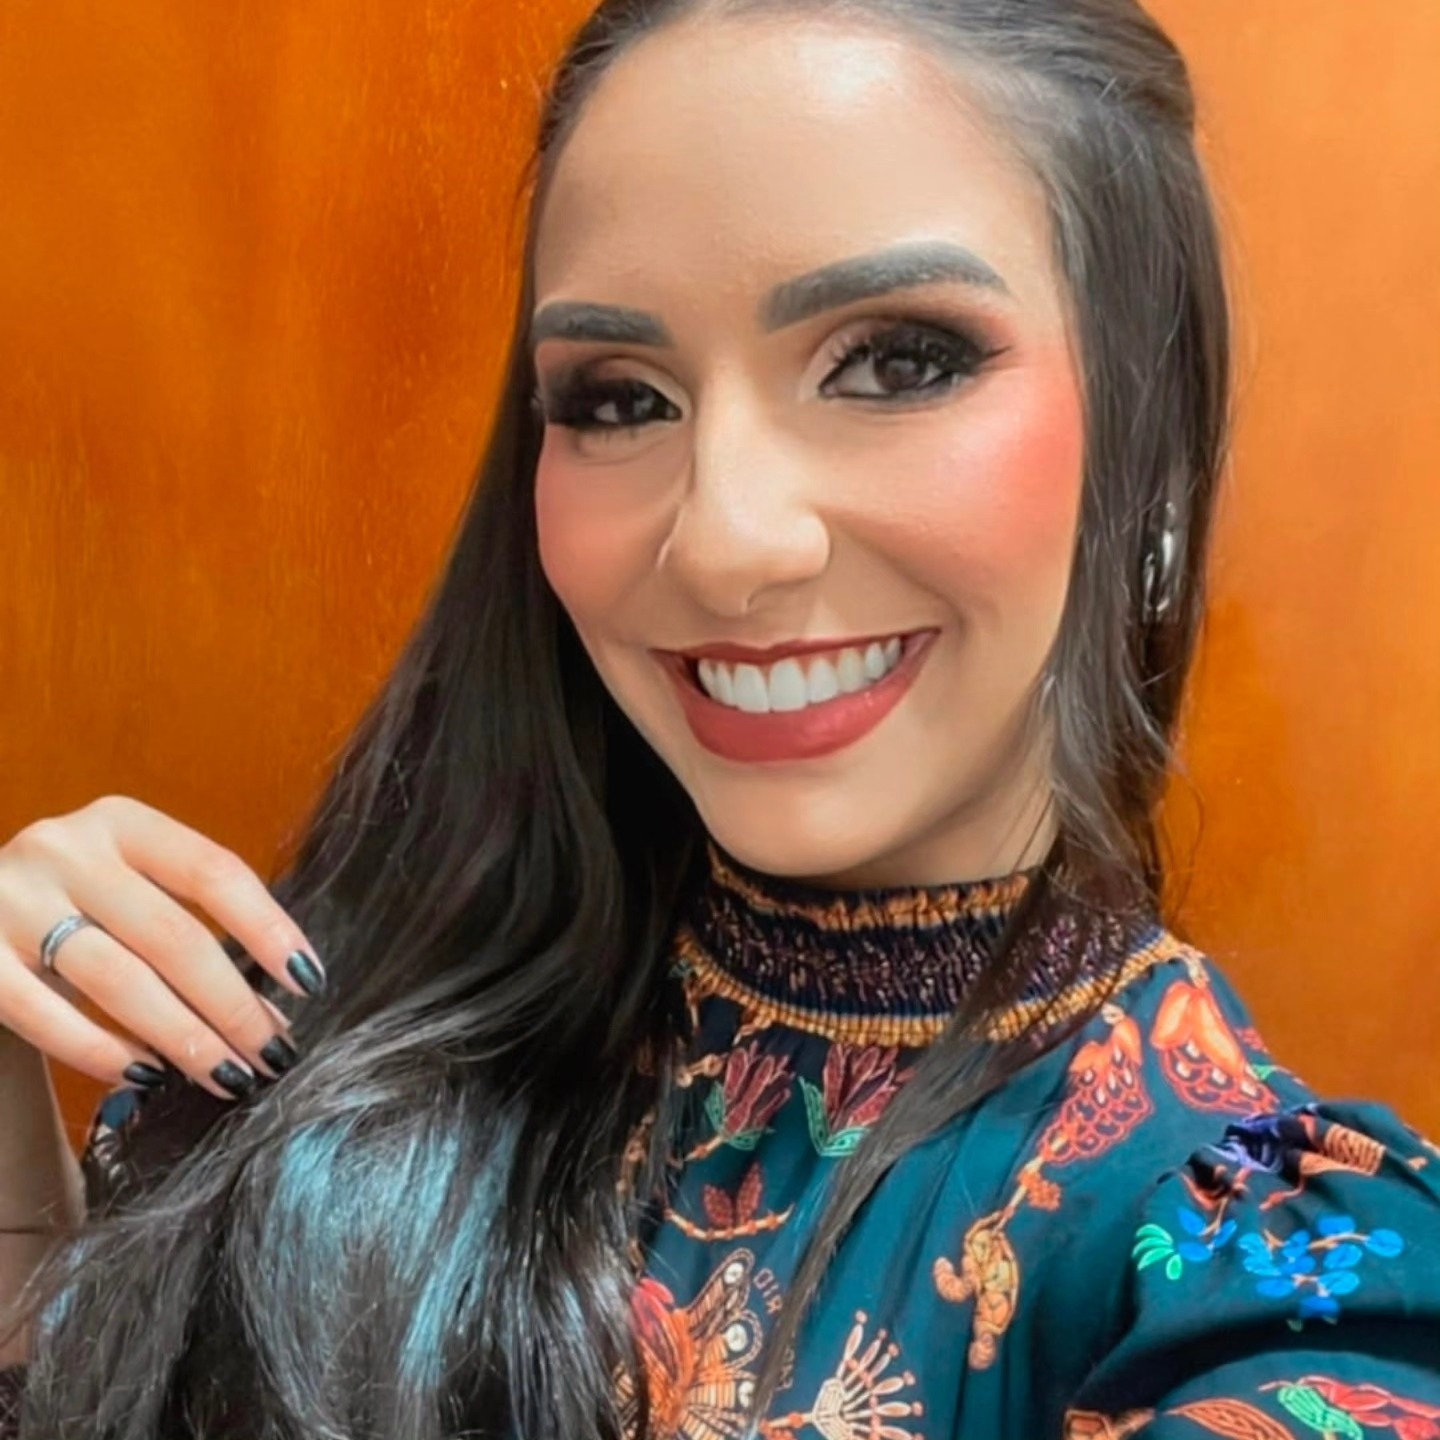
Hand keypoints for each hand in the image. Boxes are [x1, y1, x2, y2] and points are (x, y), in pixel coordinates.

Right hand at [0, 796, 323, 1100]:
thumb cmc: (75, 910)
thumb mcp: (129, 893)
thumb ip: (193, 932)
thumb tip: (276, 1014)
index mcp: (122, 823)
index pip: (214, 872)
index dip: (268, 928)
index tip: (310, 981)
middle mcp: (66, 849)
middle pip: (172, 935)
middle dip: (232, 1003)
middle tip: (273, 1052)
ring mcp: (11, 899)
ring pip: (118, 979)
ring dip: (183, 1037)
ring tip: (228, 1074)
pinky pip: (43, 1014)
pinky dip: (101, 1051)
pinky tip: (147, 1077)